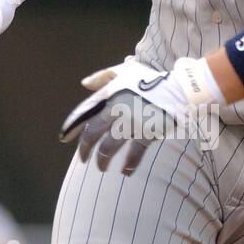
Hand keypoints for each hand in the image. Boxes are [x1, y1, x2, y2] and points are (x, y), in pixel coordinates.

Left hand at [60, 56, 219, 174]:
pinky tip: (125, 172)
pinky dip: (129, 165)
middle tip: (83, 159)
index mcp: (109, 95)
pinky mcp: (147, 133)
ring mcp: (132, 123)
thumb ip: (102, 77)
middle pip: (93, 133)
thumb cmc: (149, 79)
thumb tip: (84, 84)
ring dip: (103, 160)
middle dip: (84, 149)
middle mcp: (117, 110)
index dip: (71, 127)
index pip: (83, 114)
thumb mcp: (124, 71)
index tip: (64, 139)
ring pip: (109, 146)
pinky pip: (135, 153)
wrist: (179, 88)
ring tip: (102, 168)